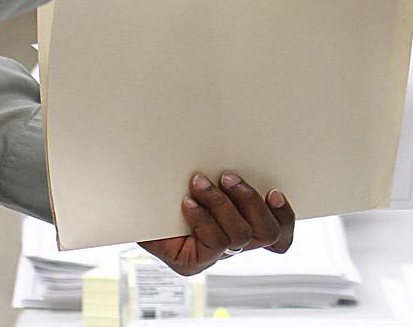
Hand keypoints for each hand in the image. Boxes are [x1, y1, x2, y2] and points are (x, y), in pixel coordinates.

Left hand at [139, 171, 295, 276]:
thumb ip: (227, 175)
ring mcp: (212, 258)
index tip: (274, 190)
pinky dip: (203, 218)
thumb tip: (246, 147)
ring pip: (240, 236)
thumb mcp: (205, 178)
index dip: (284, 216)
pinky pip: (213, 242)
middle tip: (228, 177)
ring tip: (200, 183)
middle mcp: (232, 247)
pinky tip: (187, 203)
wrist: (127, 206)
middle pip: (266, 234)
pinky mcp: (192, 264)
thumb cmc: (168, 189)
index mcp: (242, 227)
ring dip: (222, 204)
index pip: (278, 236)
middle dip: (250, 200)